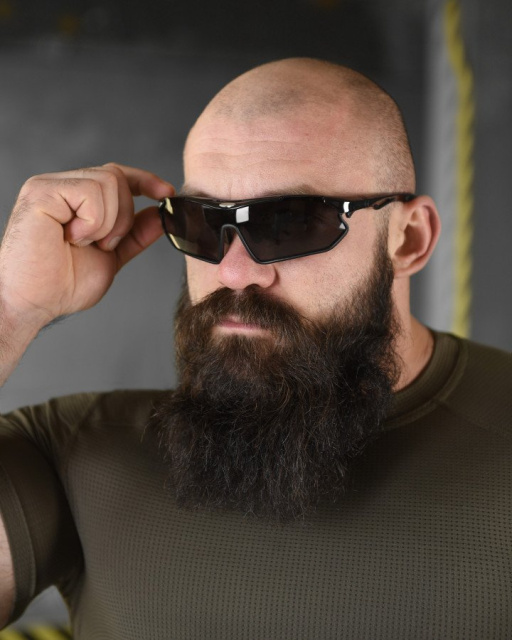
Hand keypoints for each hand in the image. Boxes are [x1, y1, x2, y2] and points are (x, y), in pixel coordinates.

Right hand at [0, 163, 173, 330]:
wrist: (32, 304)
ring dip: (108, 222)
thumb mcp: (112, 257)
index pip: (117, 175)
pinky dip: (93, 222)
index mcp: (76, 200)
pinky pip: (90, 191)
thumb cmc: (61, 285)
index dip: (145, 181)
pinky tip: (72, 238)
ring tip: (82, 243)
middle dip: (124, 216)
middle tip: (103, 245)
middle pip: (117, 176)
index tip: (167, 193)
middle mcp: (62, 187)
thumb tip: (161, 214)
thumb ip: (134, 234)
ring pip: (109, 180)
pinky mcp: (41, 191)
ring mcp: (50, 186)